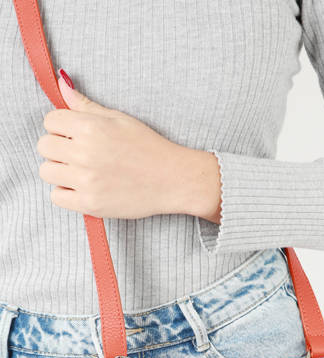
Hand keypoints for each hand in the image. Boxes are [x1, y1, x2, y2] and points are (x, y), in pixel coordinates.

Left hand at [36, 69, 221, 220]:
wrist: (174, 180)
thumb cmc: (149, 147)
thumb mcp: (119, 119)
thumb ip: (86, 105)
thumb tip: (61, 84)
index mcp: (90, 127)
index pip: (50, 121)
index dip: (61, 127)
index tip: (75, 135)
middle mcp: (85, 153)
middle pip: (44, 146)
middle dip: (58, 147)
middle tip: (79, 154)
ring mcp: (87, 181)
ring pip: (46, 172)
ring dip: (59, 171)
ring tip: (80, 172)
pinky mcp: (91, 204)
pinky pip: (56, 197)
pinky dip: (65, 193)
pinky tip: (82, 188)